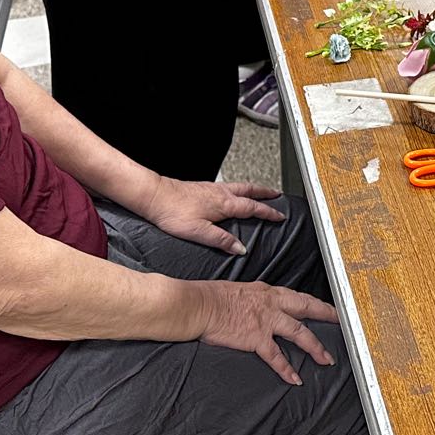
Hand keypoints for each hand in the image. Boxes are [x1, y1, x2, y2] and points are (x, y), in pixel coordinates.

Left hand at [142, 176, 284, 256]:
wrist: (155, 195)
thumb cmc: (173, 213)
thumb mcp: (199, 232)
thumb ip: (222, 240)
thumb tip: (241, 248)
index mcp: (224, 204)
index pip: (252, 208)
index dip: (268, 212)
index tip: (280, 215)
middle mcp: (221, 192)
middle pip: (250, 190)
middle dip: (265, 193)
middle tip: (277, 195)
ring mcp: (212, 188)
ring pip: (240, 186)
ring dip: (254, 189)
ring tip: (261, 191)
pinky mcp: (203, 187)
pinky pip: (229, 186)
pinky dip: (239, 189)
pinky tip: (233, 193)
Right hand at [193, 279, 338, 385]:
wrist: (200, 305)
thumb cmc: (213, 297)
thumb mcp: (240, 290)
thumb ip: (255, 299)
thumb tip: (260, 306)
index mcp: (268, 292)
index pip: (298, 297)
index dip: (315, 303)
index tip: (328, 308)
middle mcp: (271, 303)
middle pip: (307, 308)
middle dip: (327, 315)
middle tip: (343, 323)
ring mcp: (266, 320)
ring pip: (300, 333)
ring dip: (315, 347)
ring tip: (326, 359)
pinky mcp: (256, 338)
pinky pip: (276, 357)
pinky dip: (287, 369)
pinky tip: (295, 379)